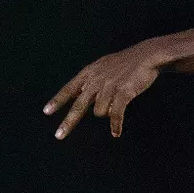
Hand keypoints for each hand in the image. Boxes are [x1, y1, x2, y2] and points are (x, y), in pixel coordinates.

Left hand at [44, 41, 166, 138]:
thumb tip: (84, 98)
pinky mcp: (123, 92)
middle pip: (78, 106)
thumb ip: (92, 81)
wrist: (146, 56)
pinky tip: (116, 133)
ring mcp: (108, 86)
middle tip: (58, 136)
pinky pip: (116, 113)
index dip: (57, 100)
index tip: (46, 112)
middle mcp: (95, 81)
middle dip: (68, 122)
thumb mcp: (104, 67)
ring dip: (108, 112)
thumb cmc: (126, 63)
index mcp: (89, 73)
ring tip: (119, 101)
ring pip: (100, 112)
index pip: (69, 89)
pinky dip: (116, 125)